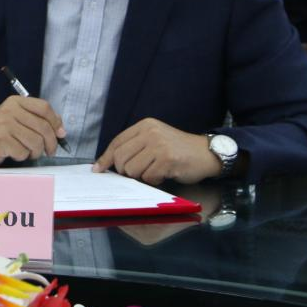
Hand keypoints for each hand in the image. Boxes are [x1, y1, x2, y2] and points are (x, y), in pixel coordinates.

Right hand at [0, 95, 65, 165]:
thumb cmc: (2, 131)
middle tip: (49, 151)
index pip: (44, 107)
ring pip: (35, 142)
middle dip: (50, 143)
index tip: (60, 134)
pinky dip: (23, 157)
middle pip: (42, 127)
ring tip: (29, 152)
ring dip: (36, 152)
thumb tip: (61, 131)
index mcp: (15, 101)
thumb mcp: (19, 118)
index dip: (56, 122)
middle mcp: (9, 110)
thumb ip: (39, 120)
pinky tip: (15, 153)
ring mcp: (3, 125)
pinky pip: (23, 152)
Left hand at [93, 118, 220, 184]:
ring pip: (132, 169)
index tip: (98, 169)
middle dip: (125, 171)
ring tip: (155, 170)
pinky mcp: (167, 160)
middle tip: (140, 172)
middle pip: (120, 158)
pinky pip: (148, 177)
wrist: (207, 153)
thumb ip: (134, 147)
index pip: (116, 142)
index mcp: (144, 126)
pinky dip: (154, 180)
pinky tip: (165, 174)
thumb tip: (107, 163)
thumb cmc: (178, 150)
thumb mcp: (155, 140)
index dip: (106, 158)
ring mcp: (159, 145)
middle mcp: (150, 132)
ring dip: (141, 176)